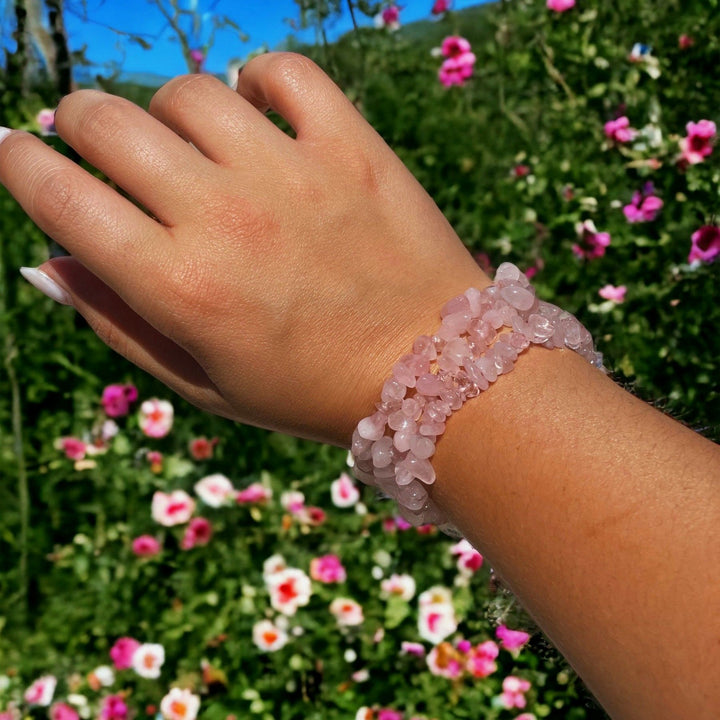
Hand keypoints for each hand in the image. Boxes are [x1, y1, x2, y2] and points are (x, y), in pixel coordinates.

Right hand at [0, 53, 487, 444]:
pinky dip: (258, 82)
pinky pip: (283, 73)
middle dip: (79, 125)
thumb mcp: (207, 386)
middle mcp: (224, 217)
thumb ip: (120, 326)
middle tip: (99, 145)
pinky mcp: (352, 148)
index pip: (58, 195)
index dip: (19, 163)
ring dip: (169, 113)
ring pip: (188, 93)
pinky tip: (260, 114)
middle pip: (107, 122)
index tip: (18, 155)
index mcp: (179, 287)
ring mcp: (291, 174)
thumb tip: (47, 265)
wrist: (432, 375)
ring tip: (192, 145)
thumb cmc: (312, 392)